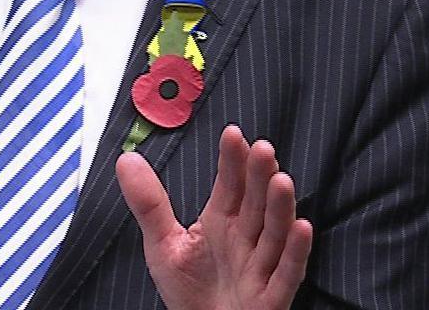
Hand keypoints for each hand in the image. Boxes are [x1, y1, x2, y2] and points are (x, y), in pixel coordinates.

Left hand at [116, 125, 313, 309]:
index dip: (232, 161)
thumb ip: (148, 203)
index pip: (230, 186)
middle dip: (259, 177)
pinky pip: (286, 274)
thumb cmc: (189, 291)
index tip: (233, 134)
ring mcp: (259, 267)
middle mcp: (244, 240)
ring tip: (281, 180)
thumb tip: (126, 159)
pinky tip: (301, 228)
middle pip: (256, 204)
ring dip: (280, 208)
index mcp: (221, 223)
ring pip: (274, 234)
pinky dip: (295, 252)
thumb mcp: (163, 244)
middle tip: (262, 149)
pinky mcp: (269, 297)